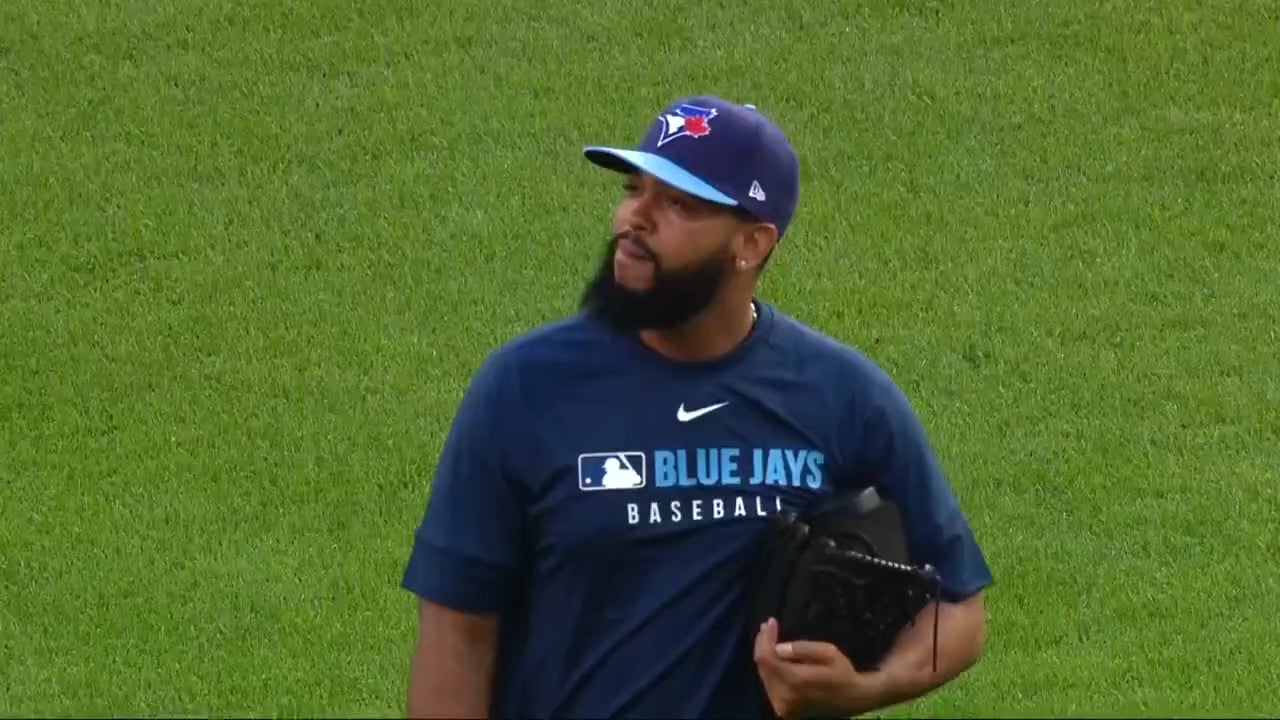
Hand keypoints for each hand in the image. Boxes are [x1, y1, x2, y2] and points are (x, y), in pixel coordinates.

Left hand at [753, 617, 885, 718]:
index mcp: (795, 681)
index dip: (765, 638)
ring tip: (769, 638)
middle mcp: (784, 696)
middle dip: (763, 644)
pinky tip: (775, 657)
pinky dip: (771, 669)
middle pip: (763, 666)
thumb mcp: (828, 653)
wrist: (852, 699)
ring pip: (764, 675)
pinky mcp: (784, 709)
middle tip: (767, 627)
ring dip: (766, 656)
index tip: (770, 622)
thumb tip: (777, 647)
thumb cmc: (842, 673)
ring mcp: (782, 705)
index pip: (767, 658)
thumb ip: (802, 649)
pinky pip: (770, 684)